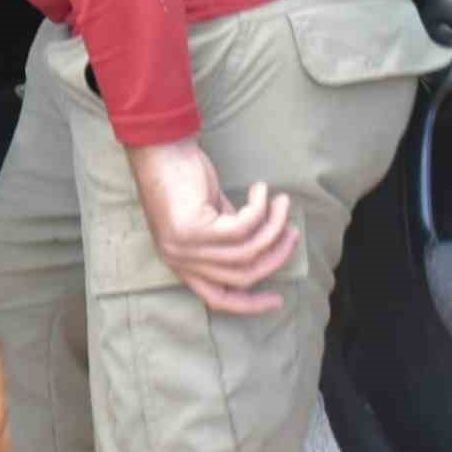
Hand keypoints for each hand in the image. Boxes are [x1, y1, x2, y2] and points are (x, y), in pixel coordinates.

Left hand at [125, 137, 298, 314]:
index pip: (217, 299)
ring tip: (283, 204)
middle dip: (274, 256)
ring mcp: (184, 248)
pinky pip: (242, 228)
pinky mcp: (192, 230)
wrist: (159, 147)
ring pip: (247, 251)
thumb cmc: (183, 176)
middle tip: (291, 232)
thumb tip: (268, 248)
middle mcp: (179, 261)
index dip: (249, 304)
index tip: (277, 299)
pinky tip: (262, 191)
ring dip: (272, 227)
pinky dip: (259, 209)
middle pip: (241, 276)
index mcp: (180, 263)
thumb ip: (229, 237)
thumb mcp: (208, 216)